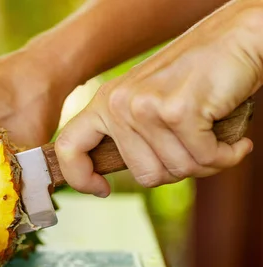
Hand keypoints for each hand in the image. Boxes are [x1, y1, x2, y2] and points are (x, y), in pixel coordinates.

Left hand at [55, 0, 262, 197]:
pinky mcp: (179, 111)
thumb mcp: (146, 102)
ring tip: (215, 137)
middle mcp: (119, 104)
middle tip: (197, 147)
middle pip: (144, 175)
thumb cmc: (197, 76)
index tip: (102, 191)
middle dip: (178, 170)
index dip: (80, 179)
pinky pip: (204, 159)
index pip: (67, 148)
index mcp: (105, 103)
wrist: (239, 36)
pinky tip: (235, 142)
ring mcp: (146, 107)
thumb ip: (127, 135)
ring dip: (206, 162)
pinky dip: (226, 156)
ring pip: (177, 170)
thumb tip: (104, 180)